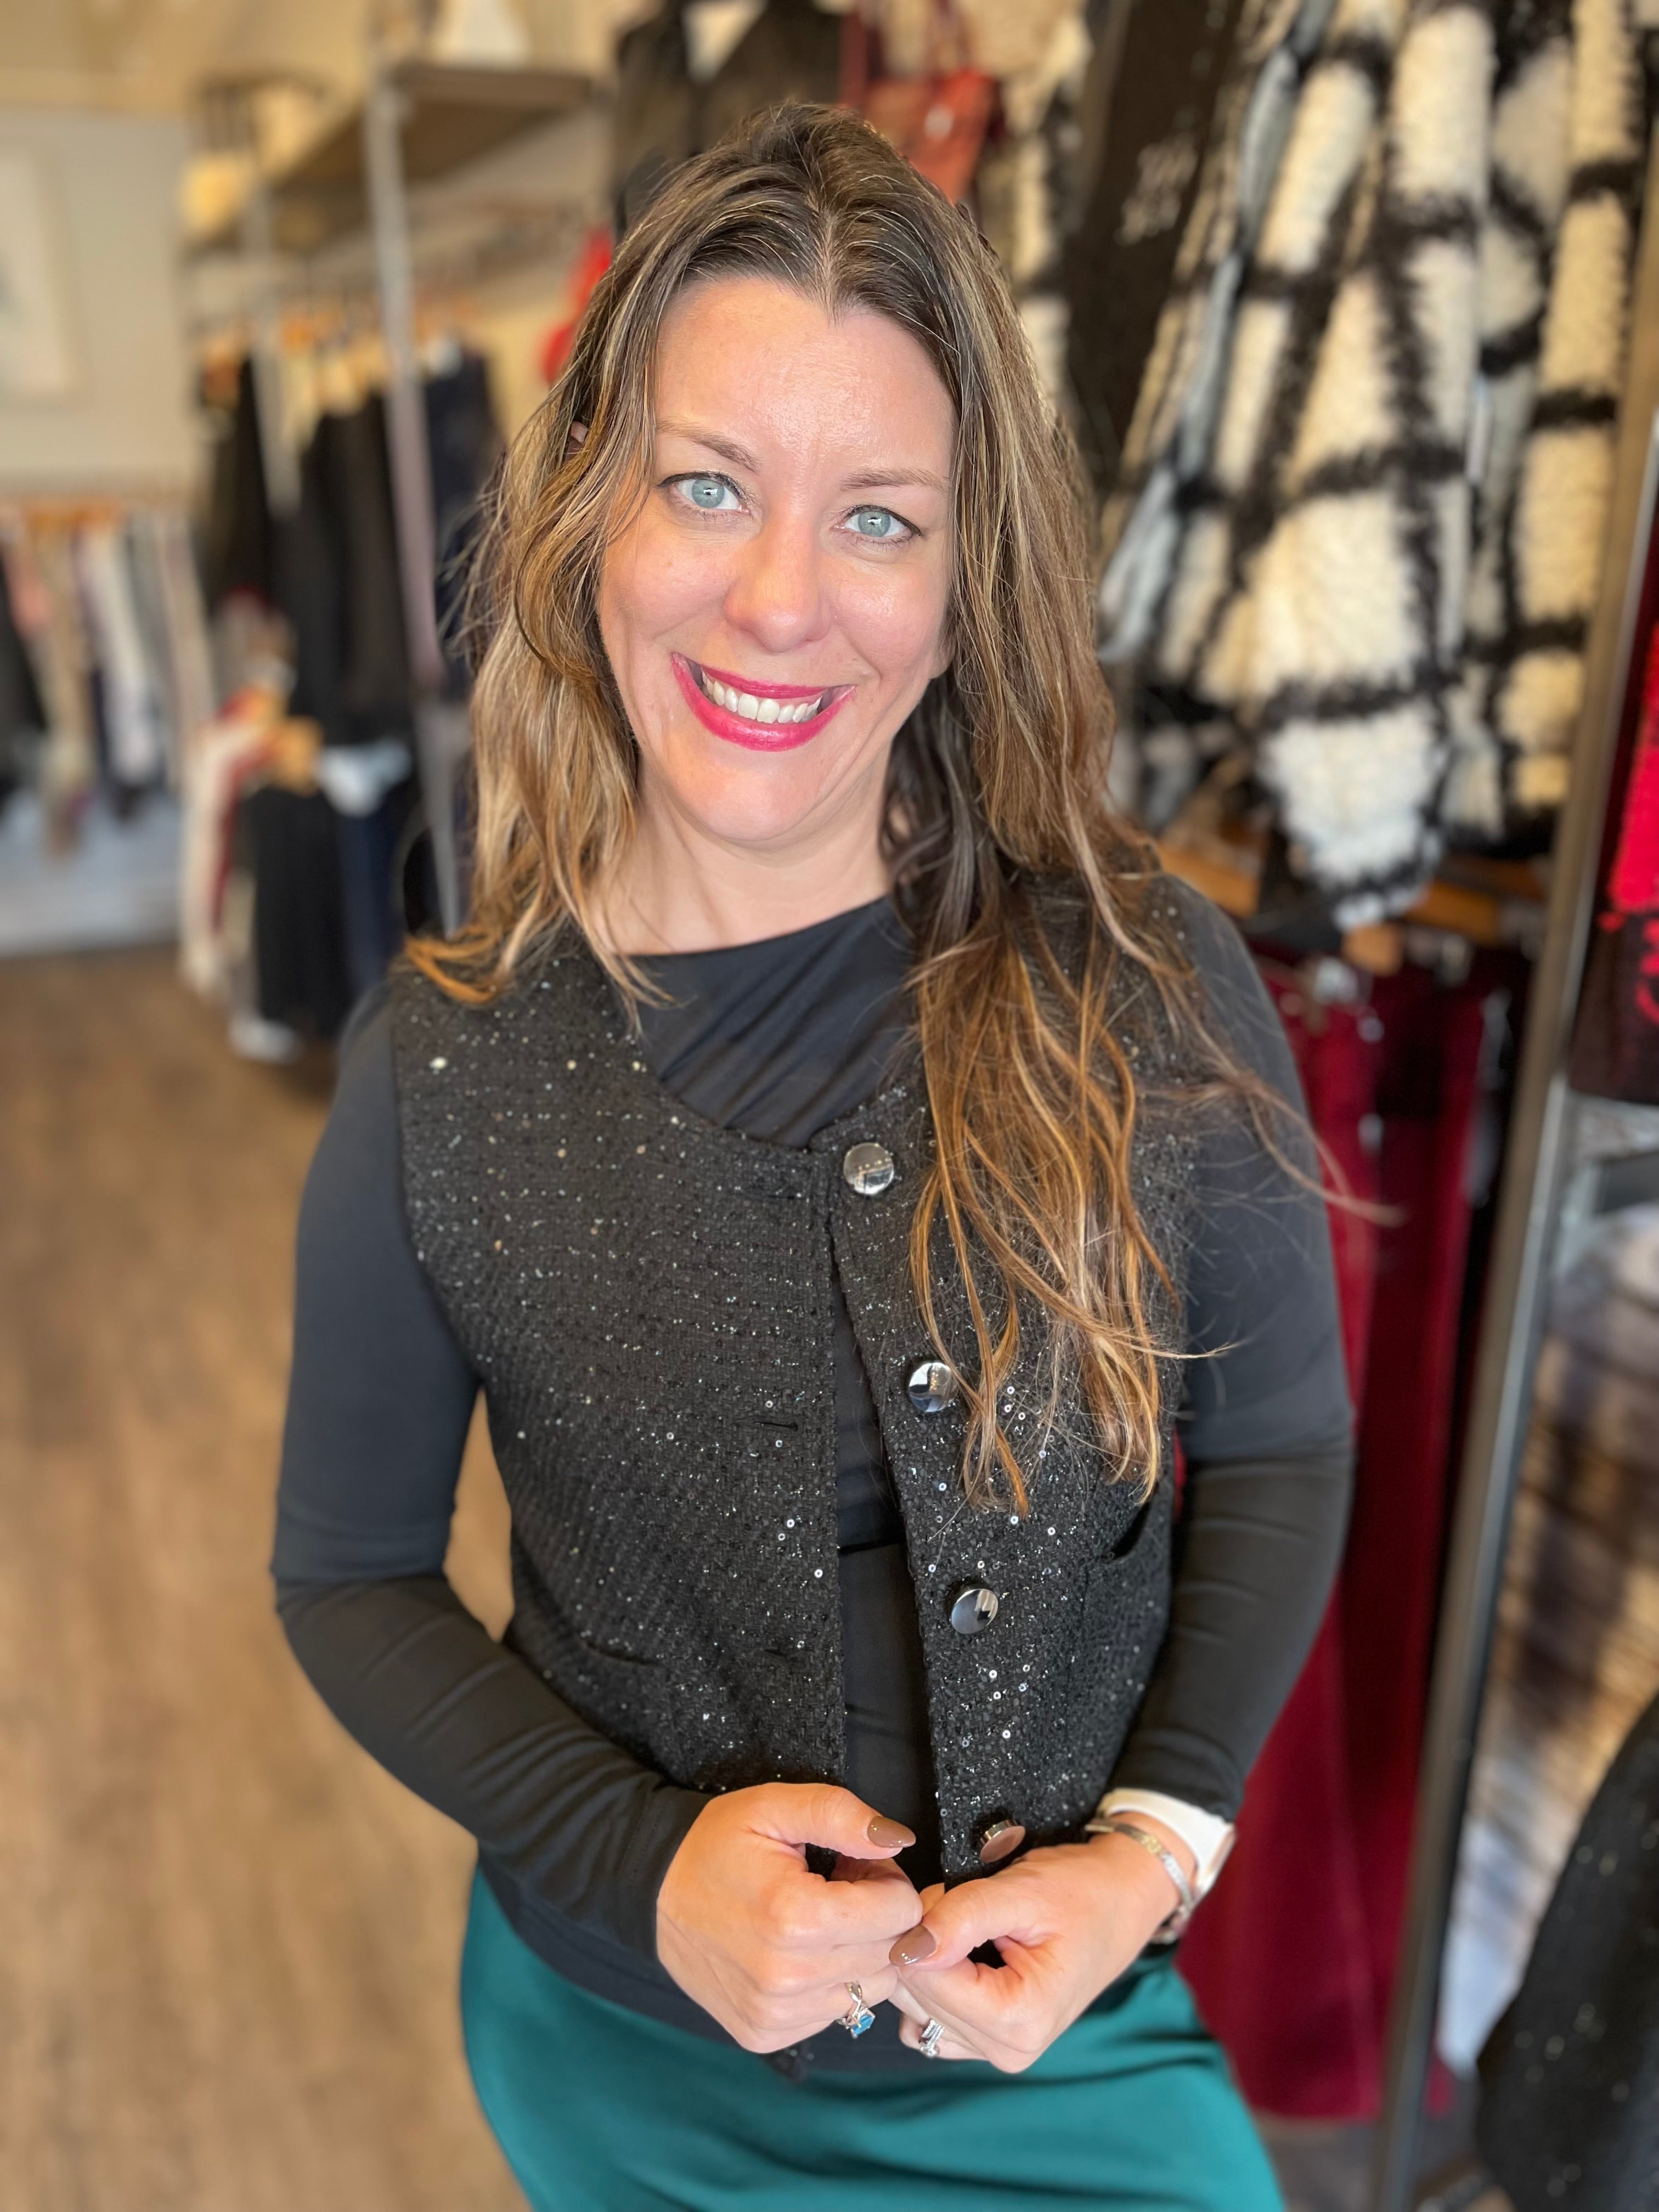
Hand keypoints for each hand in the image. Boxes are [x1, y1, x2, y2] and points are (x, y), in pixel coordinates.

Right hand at [656, 1782, 924, 2051]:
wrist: (653, 1892)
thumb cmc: (718, 1843)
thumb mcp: (776, 1807)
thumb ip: (841, 1815)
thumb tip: (900, 1840)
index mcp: (795, 1918)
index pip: (900, 1913)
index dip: (886, 1880)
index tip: (852, 1867)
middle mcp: (787, 1979)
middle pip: (890, 1955)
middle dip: (878, 1918)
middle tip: (837, 1890)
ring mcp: (775, 2014)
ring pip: (869, 1991)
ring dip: (859, 1954)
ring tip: (819, 1921)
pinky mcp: (764, 2035)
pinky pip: (835, 2014)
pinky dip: (830, 1984)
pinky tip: (799, 1952)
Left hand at [886, 1819, 1194, 2070]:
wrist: (1120, 1902)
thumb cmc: (1082, 1892)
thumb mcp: (1024, 1891)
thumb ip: (962, 1916)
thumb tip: (907, 1947)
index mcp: (1021, 2020)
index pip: (927, 1979)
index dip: (924, 1926)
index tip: (951, 1894)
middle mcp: (1008, 2049)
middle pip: (917, 1995)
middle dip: (925, 1940)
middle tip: (962, 1903)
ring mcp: (996, 2049)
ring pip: (916, 2005)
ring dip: (928, 1958)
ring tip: (970, 1924)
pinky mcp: (986, 2039)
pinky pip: (927, 2016)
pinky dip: (933, 1979)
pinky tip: (962, 1951)